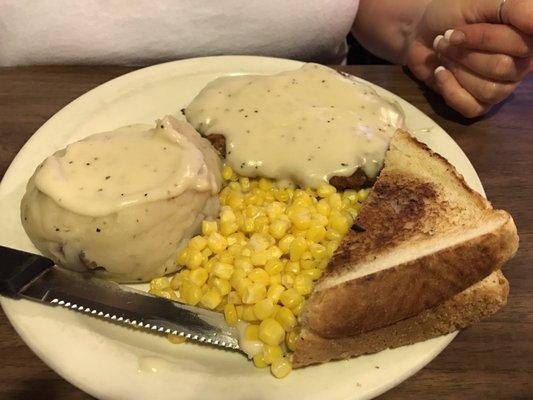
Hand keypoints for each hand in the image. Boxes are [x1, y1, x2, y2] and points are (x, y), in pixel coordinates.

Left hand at [406, 0, 532, 116]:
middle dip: (465, 54)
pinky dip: (450, 91)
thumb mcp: (481, 2)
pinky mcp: (478, 104)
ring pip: (489, 90)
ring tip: (443, 55)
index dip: (483, 38)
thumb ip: (513, 7)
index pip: (520, 44)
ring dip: (457, 70)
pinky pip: (472, 107)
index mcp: (526, 37)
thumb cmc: (452, 14)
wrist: (421, 34)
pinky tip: (440, 73)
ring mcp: (501, 87)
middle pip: (502, 68)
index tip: (455, 32)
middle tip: (446, 41)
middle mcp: (520, 64)